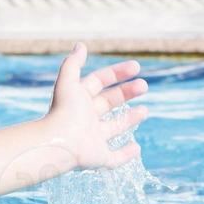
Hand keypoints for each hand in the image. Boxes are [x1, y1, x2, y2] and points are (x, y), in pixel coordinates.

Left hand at [43, 43, 148, 169]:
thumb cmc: (63, 111)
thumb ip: (73, 63)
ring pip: (113, 128)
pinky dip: (126, 155)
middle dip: (126, 93)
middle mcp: (86, 119)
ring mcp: (92, 139)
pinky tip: (136, 148)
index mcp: (79, 100)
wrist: (58, 142)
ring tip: (145, 111)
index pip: (99, 82)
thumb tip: (80, 45)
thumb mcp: (68, 82)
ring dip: (129, 120)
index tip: (136, 67)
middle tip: (144, 86)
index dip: (116, 73)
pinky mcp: (98, 158)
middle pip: (108, 103)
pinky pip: (114, 158)